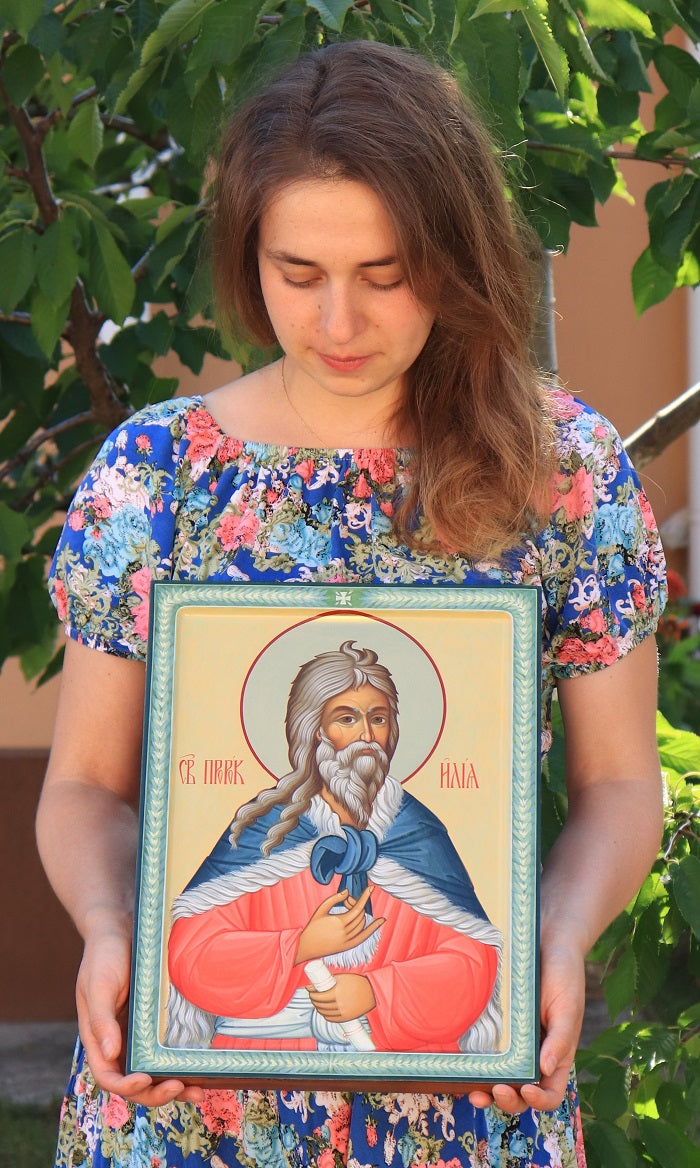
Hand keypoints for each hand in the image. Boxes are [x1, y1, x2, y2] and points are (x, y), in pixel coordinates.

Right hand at [76, 919, 203, 1105]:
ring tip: (198, 1091)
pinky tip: (200, 1069)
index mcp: (98, 1039)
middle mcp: (118, 1043)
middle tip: (179, 1088)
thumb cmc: (104, 955)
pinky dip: (180, 1065)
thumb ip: (101, 1020)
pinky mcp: (156, 1024)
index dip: (126, 1086)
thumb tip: (110, 1054)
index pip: (108, 1076)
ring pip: (154, 1073)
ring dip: (173, 1086)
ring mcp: (138, 1035)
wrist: (120, 929)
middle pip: (134, 1083)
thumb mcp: (98, 985)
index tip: (145, 1080)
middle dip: (155, 1093)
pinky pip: (167, 1051)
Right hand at [295, 884, 384, 963]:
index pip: (357, 908)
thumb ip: (334, 898)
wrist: (307, 947)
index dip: (365, 897)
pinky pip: (364, 936)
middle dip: (357, 904)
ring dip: (360, 914)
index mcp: (339, 922)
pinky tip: (382, 920)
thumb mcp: (321, 909)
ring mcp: (348, 940)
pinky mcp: (349, 946)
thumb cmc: (312, 926)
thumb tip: (348, 891)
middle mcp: (346, 932)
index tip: (371, 888)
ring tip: (349, 908)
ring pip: (362, 923)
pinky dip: (374, 928)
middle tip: (346, 901)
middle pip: (360, 914)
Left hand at [309, 972, 375, 1021]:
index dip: (311, 994)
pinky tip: (324, 1012)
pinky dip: (326, 1016)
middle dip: (314, 1000)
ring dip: (319, 1008)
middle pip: (320, 1005)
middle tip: (313, 995)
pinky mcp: (346, 1018)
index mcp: (336, 992)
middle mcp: (339, 1003)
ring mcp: (343, 1012)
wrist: (372, 992)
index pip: (318, 996)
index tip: (309, 990)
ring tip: (318, 1003)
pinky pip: (332, 1019)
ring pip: (325, 1013)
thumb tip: (312, 985)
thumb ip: (329, 981)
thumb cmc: (356, 982)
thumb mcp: (342, 978)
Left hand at [468, 941, 584, 1112]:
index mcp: (556, 1057)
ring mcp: (513, 1042)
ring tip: (473, 1092)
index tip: (527, 1090)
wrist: (548, 942)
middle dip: (508, 1100)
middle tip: (496, 1091)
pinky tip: (465, 1066)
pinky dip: (478, 1066)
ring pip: (500, 1078)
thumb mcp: (568, 1007)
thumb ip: (561, 1040)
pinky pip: (487, 1052)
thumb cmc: (565, 975)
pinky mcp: (496, 1026)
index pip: (550, 1094)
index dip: (539, 1101)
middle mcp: (533, 1055)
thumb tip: (545, 1070)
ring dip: (488, 1092)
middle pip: (521, 1094)